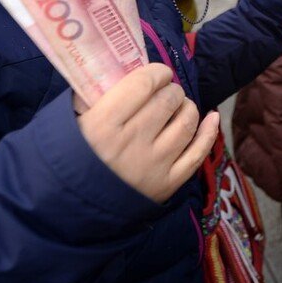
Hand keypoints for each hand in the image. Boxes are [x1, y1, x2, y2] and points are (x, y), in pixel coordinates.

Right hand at [76, 64, 218, 202]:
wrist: (72, 209)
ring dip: (187, 107)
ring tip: (179, 106)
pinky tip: (211, 117)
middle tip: (166, 92)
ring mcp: (153, 164)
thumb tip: (121, 73)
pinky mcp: (168, 184)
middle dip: (171, 90)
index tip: (158, 73)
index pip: (143, 84)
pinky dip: (208, 132)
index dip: (156, 73)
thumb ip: (92, 98)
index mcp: (103, 124)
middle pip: (168, 100)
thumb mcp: (71, 124)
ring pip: (187, 122)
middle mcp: (132, 142)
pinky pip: (198, 153)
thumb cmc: (70, 159)